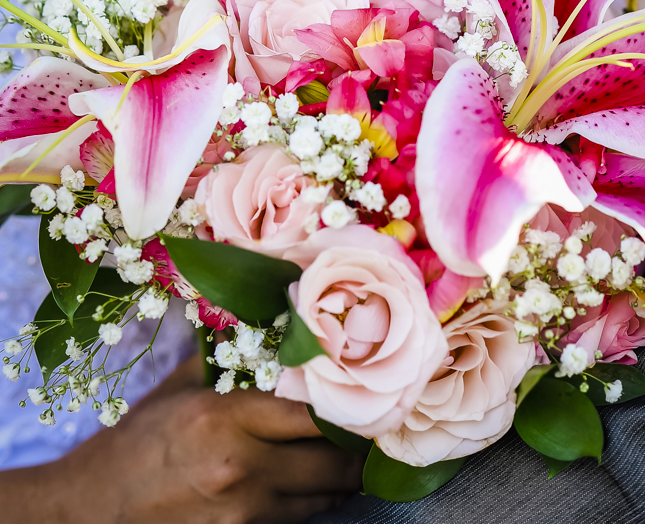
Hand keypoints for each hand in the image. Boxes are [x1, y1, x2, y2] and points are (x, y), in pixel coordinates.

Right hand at [0, 354, 363, 523]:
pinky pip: (300, 519)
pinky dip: (312, 499)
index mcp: (227, 418)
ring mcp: (243, 514)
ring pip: (325, 495)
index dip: (349, 405)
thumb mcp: (183, 384)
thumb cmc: (140, 439)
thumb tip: (282, 321)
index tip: (364, 390)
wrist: (95, 508)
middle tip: (368, 421)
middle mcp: (241, 469)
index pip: (315, 413)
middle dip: (356, 444)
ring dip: (340, 473)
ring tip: (345, 447)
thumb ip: (234, 356)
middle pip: (334, 462)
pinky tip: (306, 477)